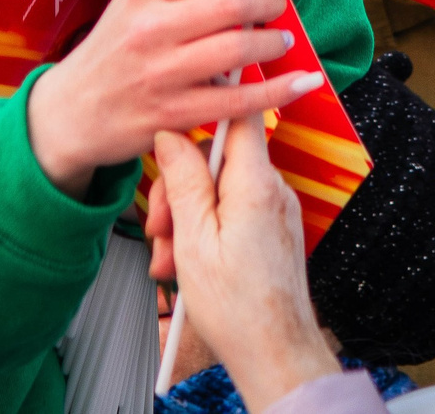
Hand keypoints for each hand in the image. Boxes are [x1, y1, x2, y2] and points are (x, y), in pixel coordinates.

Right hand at [27, 0, 325, 195]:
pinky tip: (301, 82)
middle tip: (280, 4)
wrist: (71, 111)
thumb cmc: (116, 49)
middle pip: (235, 3)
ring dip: (274, 42)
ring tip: (280, 40)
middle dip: (273, 0)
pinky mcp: (173, 114)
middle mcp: (153, 26)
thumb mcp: (139, 2)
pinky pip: (239, 101)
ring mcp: (162, 73)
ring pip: (239, 49)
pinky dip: (278, 90)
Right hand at [153, 116, 339, 412]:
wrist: (275, 352)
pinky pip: (234, 213)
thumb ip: (183, 180)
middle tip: (159, 227)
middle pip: (217, 160)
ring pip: (220, 190)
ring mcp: (275, 210)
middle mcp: (272, 189)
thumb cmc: (237, 306)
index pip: (238, 114)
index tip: (191, 82)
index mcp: (254, 183)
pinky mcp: (273, 230)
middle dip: (181, 188)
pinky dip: (207, 231)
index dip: (213, 96)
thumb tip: (172, 134)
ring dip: (188, 218)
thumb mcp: (193, 239)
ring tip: (169, 260)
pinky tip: (187, 265)